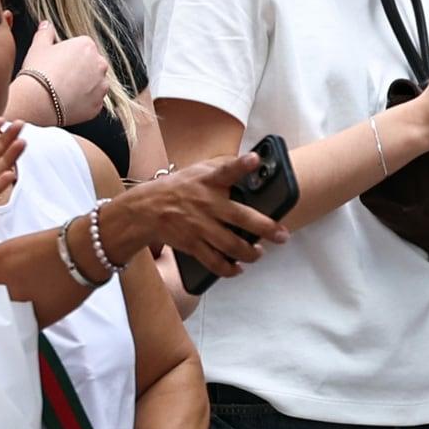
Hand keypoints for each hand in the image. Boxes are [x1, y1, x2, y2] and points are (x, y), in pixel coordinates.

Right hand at [19, 21, 108, 124]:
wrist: (38, 101)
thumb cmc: (39, 72)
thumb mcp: (38, 46)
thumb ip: (45, 33)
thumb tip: (46, 25)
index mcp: (87, 46)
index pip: (82, 48)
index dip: (68, 56)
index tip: (58, 63)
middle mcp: (99, 64)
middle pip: (91, 65)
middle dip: (80, 71)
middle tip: (60, 78)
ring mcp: (101, 86)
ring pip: (94, 84)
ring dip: (84, 87)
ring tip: (63, 92)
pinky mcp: (98, 105)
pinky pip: (92, 102)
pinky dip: (83, 103)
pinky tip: (68, 103)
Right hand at [113, 152, 289, 279]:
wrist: (146, 209)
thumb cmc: (179, 188)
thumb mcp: (198, 171)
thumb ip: (223, 169)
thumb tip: (251, 164)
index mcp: (209, 182)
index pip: (226, 170)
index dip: (241, 165)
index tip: (255, 159)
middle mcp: (207, 204)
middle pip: (241, 218)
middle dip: (266, 229)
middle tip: (282, 236)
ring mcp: (200, 227)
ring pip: (231, 245)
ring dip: (250, 253)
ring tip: (258, 253)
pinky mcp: (192, 244)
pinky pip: (214, 262)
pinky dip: (228, 269)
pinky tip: (237, 269)